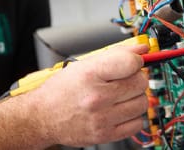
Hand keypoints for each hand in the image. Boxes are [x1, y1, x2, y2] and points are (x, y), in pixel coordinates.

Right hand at [31, 44, 148, 146]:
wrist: (42, 117)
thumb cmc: (61, 90)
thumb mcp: (83, 65)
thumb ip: (115, 54)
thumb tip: (140, 49)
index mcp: (89, 75)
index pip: (130, 63)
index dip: (136, 60)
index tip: (133, 62)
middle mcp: (96, 97)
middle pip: (140, 83)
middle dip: (136, 77)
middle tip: (124, 79)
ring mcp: (102, 119)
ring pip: (141, 103)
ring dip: (135, 97)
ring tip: (120, 95)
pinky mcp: (105, 135)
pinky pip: (136, 124)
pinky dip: (132, 116)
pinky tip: (120, 110)